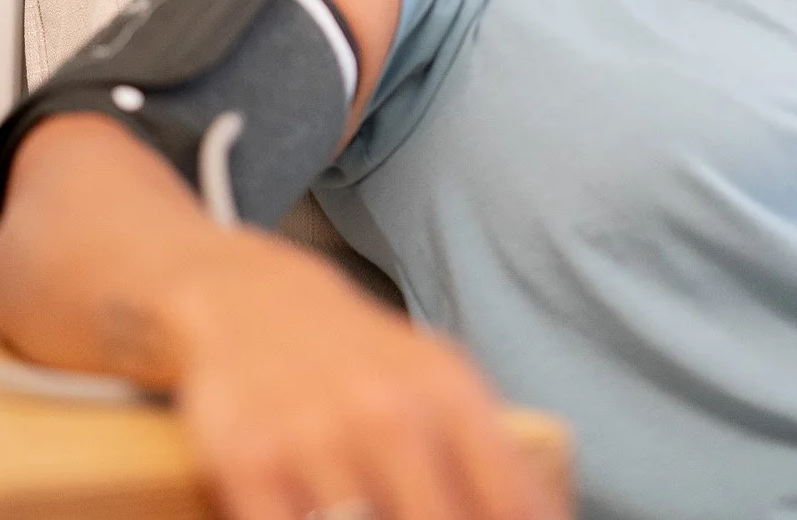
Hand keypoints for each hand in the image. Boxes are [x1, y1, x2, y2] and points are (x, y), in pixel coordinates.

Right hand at [164, 228, 556, 519]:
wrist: (255, 298)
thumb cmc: (365, 360)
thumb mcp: (442, 384)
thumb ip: (493, 457)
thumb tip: (546, 519)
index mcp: (450, 397)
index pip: (511, 504)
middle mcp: (390, 417)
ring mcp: (318, 440)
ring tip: (382, 515)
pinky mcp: (250, 463)